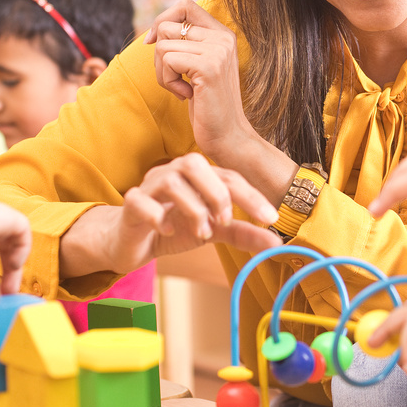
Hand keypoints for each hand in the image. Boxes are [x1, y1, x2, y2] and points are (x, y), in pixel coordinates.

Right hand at [108, 153, 280, 271]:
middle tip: (225, 222)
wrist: (131, 242)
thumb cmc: (173, 229)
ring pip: (171, 179)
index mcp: (198, 178)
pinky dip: (158, 216)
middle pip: (196, 164)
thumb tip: (276, 242)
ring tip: (201, 232)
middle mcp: (174, 174)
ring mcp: (149, 186)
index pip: (228, 178)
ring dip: (192, 207)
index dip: (251, 197)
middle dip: (217, 193)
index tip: (271, 219)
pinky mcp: (130, 204)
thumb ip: (243, 233)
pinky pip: (140, 200)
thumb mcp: (213, 232)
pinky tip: (168, 231)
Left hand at [144, 0, 256, 162]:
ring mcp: (217, 51)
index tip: (153, 43)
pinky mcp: (208, 67)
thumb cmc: (208, 105)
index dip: (163, 19)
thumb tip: (153, 31)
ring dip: (162, 72)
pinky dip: (168, 82)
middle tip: (174, 79)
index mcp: (223, 35)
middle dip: (159, 56)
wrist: (227, 136)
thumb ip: (187, 44)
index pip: (185, 5)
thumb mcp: (199, 67)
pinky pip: (167, 60)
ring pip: (163, 44)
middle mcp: (223, 38)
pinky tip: (185, 95)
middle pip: (167, 26)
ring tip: (181, 88)